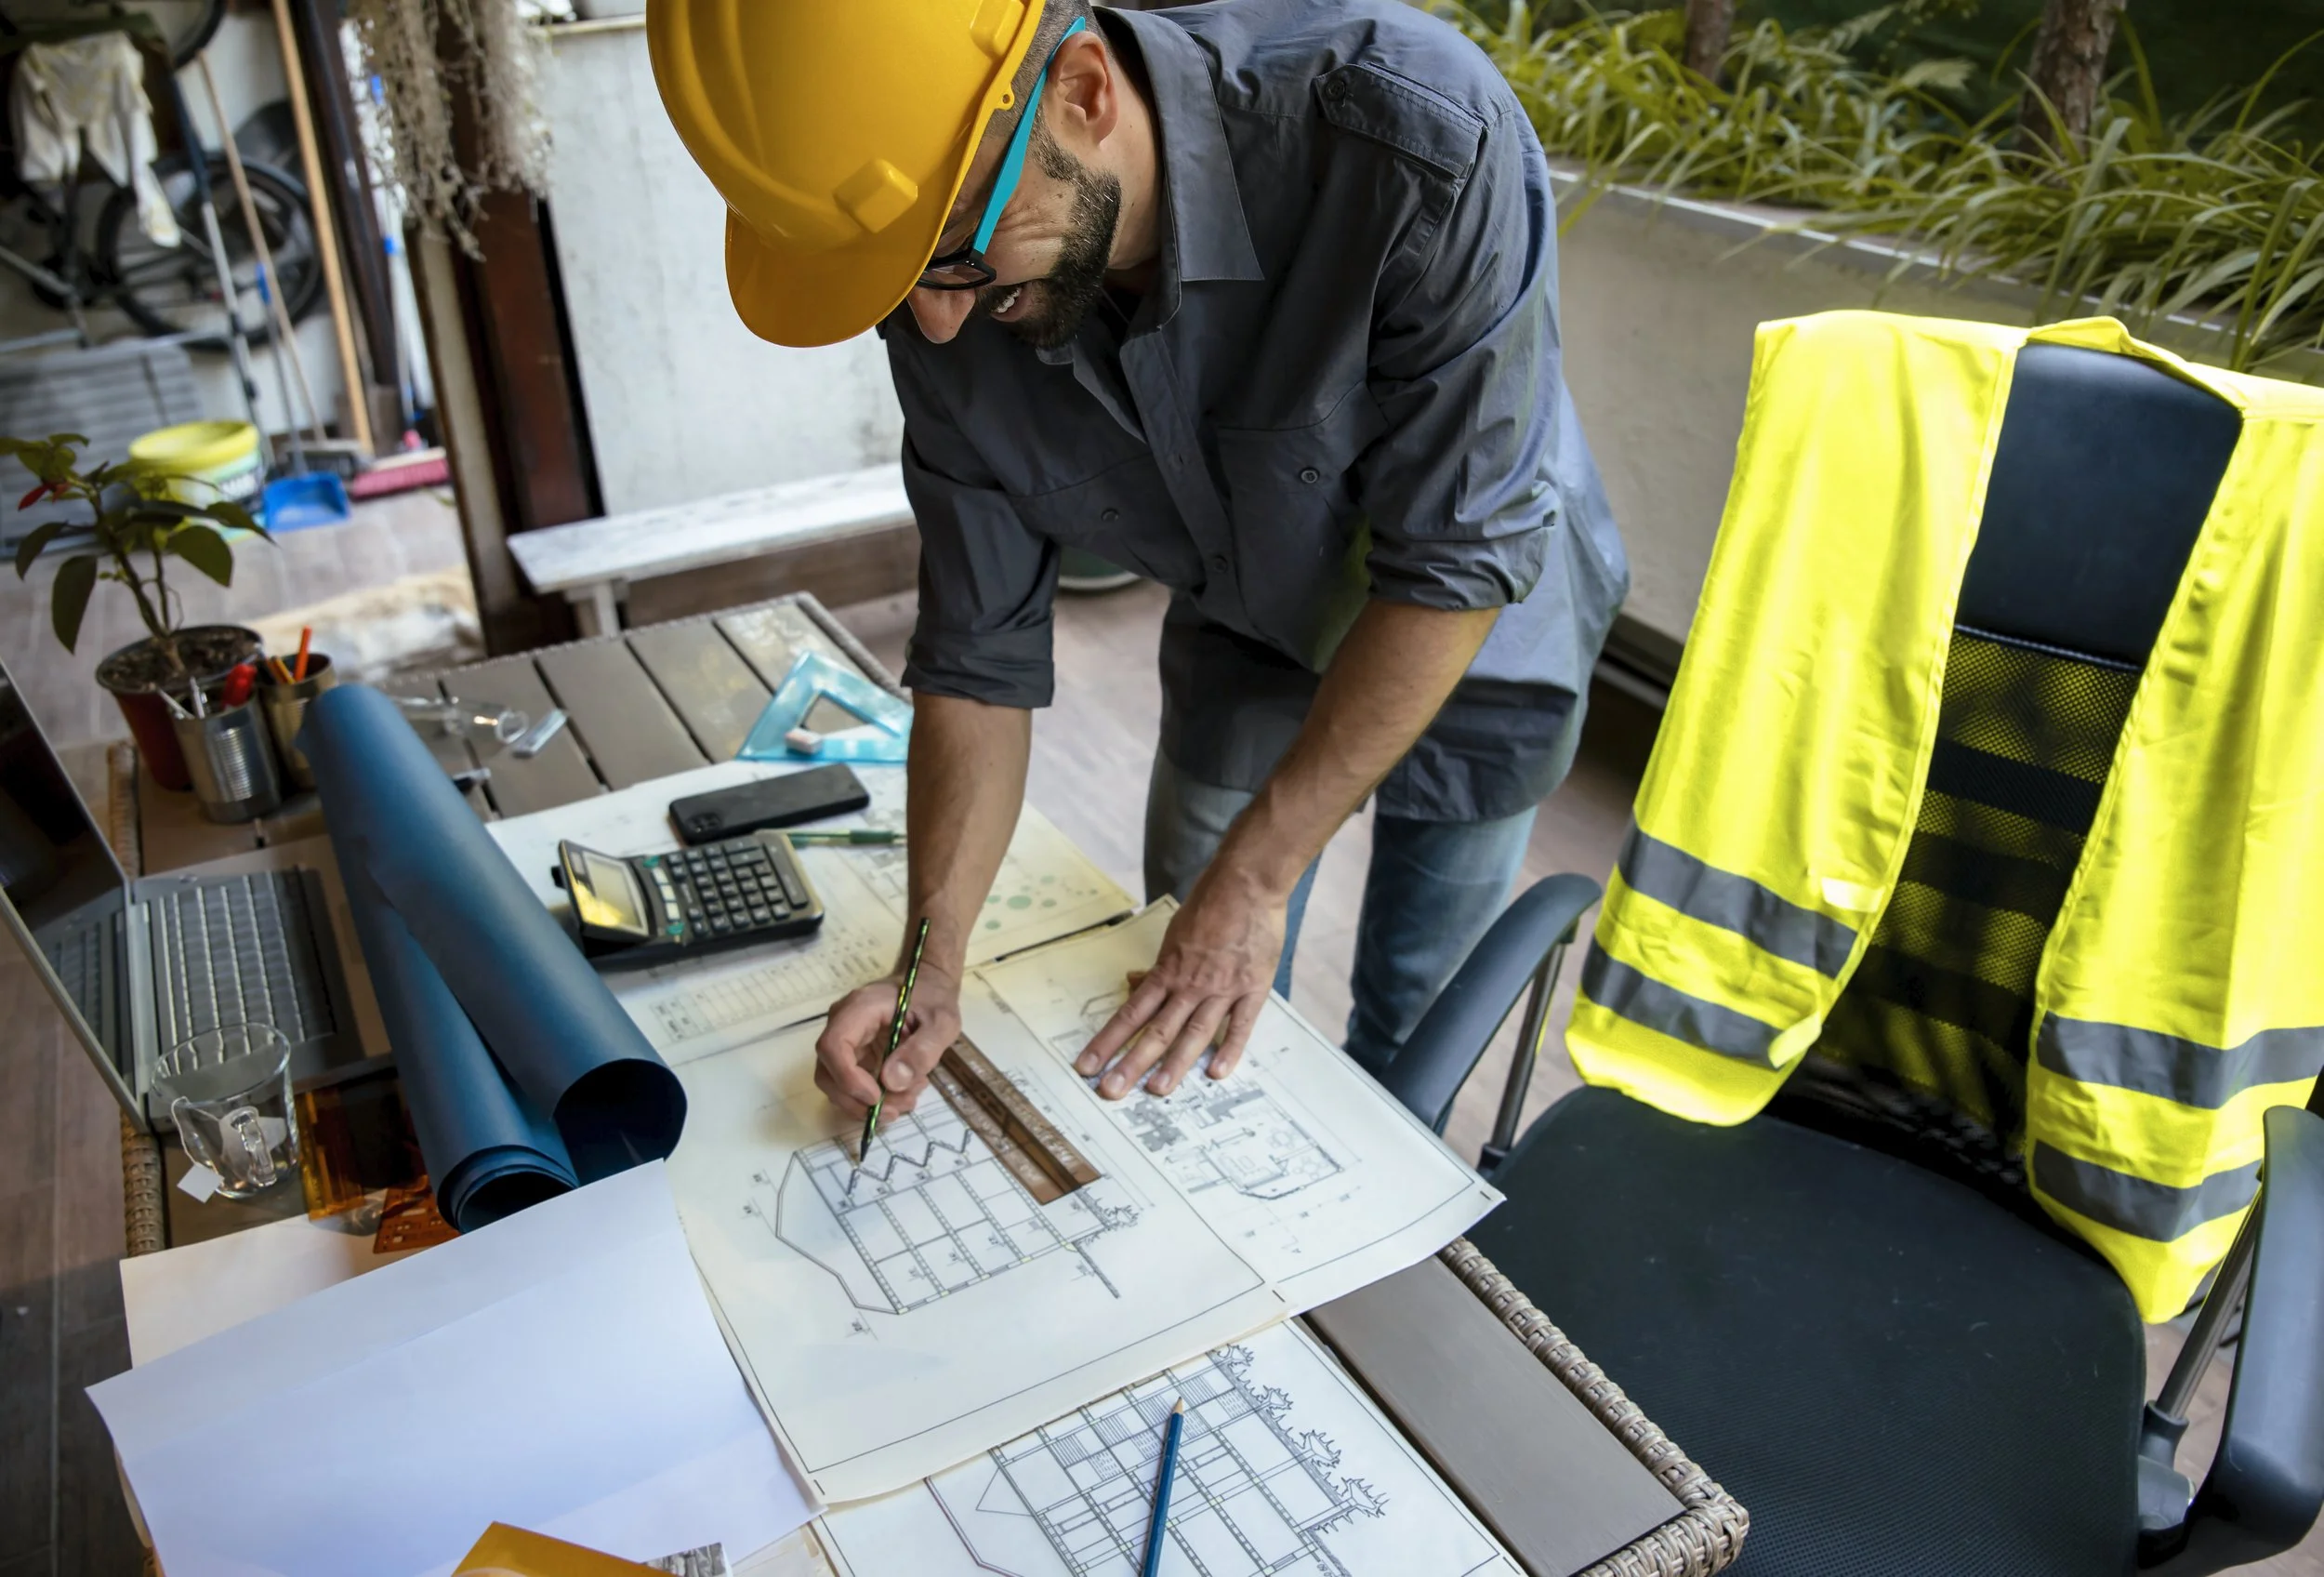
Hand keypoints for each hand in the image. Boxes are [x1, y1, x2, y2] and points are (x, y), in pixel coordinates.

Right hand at [813, 964, 963, 1121]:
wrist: (928, 984)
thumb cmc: (934, 997)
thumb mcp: (942, 1022)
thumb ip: (922, 1050)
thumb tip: (892, 1082)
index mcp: (860, 1008)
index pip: (833, 1046)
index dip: (848, 1079)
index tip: (876, 1098)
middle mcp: (843, 1024)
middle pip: (827, 1072)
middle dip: (858, 1101)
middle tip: (896, 1111)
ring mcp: (845, 1040)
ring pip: (837, 1084)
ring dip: (867, 1104)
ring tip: (908, 1099)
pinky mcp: (853, 1054)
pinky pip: (852, 1084)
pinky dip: (874, 1098)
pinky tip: (904, 1093)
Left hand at [1077, 868, 1281, 1098]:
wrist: (1246, 884)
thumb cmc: (1209, 905)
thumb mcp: (1173, 934)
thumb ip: (1159, 966)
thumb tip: (1136, 983)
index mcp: (1167, 972)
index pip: (1130, 1014)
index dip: (1107, 1042)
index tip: (1087, 1066)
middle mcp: (1189, 985)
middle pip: (1156, 1031)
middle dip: (1132, 1063)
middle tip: (1112, 1091)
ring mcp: (1222, 989)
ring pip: (1194, 1033)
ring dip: (1174, 1064)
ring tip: (1157, 1090)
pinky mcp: (1252, 988)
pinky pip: (1240, 1025)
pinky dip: (1229, 1049)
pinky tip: (1217, 1073)